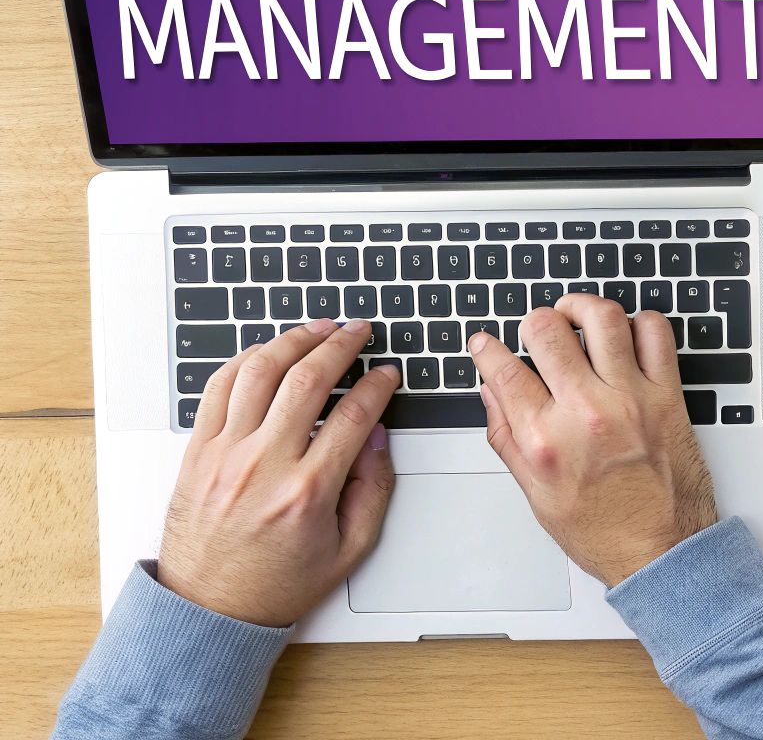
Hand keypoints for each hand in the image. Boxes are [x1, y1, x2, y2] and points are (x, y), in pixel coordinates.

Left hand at [158, 319, 398, 626]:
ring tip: (317, 329)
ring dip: (293, 340)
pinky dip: (245, 360)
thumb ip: (373, 490)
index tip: (388, 374)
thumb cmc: (277, 583)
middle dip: (341, 345)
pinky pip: (218, 388)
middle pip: (307, 380)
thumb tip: (377, 438)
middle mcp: (263, 466)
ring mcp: (224, 455)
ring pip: (259, 372)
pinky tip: (268, 351)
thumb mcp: (349, 550)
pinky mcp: (197, 452)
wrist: (208, 609)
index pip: (353, 416)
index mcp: (307, 493)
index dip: (378, 386)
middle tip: (359, 332)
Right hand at [468, 296, 716, 585]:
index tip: (486, 342)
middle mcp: (586, 412)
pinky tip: (627, 335)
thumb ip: (507, 437)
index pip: (503, 370)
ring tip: (577, 316)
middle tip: (538, 330)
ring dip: (583, 307)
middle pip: (547, 330)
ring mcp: (630, 399)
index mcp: (545, 440)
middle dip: (535, 322)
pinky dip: (640, 322)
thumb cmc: (602, 530)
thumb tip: (491, 391)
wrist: (660, 550)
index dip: (487, 348)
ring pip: (603, 318)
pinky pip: (656, 333)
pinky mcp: (667, 395)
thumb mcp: (536, 493)